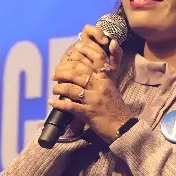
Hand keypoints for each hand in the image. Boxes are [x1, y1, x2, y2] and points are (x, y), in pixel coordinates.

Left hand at [49, 25, 129, 141]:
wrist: (123, 127)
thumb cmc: (116, 108)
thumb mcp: (111, 89)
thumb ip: (103, 77)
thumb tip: (94, 67)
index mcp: (106, 79)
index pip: (97, 59)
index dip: (85, 51)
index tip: (75, 49)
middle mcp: (100, 86)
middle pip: (78, 72)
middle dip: (63, 72)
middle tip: (54, 74)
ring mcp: (93, 99)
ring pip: (71, 88)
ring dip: (59, 88)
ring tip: (54, 89)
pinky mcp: (88, 113)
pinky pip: (70, 106)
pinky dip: (59, 104)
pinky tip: (52, 102)